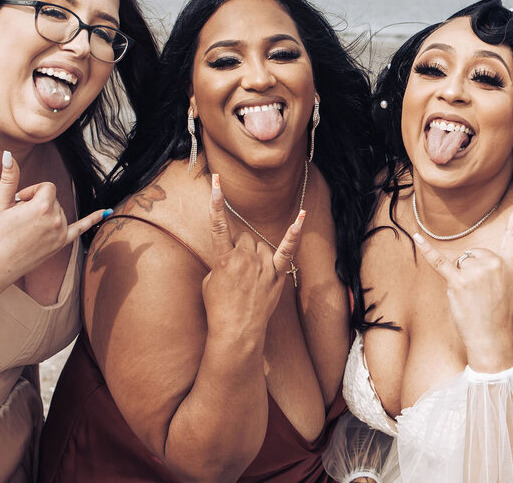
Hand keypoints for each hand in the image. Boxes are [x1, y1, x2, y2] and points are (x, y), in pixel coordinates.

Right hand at [0, 150, 105, 283]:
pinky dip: (93, 219)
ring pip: (59, 211)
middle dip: (37, 203)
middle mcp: (56, 219)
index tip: (18, 202)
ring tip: (25, 228)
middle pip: (53, 198)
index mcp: (42, 207)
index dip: (32, 192)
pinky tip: (106, 212)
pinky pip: (81, 228)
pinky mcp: (61, 244)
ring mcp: (61, 233)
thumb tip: (8, 155)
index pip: (47, 187)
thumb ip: (9, 178)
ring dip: (45, 214)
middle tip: (18, 219)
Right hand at [202, 173, 304, 342]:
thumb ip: (221, 261)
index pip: (218, 225)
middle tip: (235, 269)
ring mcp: (262, 266)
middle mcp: (244, 258)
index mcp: (223, 259)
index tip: (216, 182)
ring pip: (260, 244)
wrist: (236, 332)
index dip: (216, 202)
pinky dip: (293, 234)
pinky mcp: (277, 275)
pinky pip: (286, 250)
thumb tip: (232, 253)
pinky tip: (302, 217)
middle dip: (239, 247)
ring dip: (254, 254)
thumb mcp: (210, 281)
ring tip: (248, 279)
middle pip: (244, 236)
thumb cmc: (219, 308)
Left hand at [414, 190, 512, 372]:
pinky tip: (416, 237)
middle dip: (478, 269)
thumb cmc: (511, 319)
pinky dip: (427, 250)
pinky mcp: (457, 282)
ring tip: (473, 299)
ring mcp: (475, 272)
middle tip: (484, 295)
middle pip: (479, 252)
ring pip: (464, 261)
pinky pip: (440, 262)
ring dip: (464, 276)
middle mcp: (495, 264)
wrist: (494, 343)